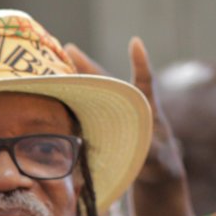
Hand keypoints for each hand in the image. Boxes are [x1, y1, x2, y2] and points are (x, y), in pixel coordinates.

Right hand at [66, 38, 184, 188]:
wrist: (154, 172)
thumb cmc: (161, 162)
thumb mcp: (158, 157)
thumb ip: (151, 152)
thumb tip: (145, 151)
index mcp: (147, 108)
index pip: (144, 80)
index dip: (140, 62)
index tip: (134, 43)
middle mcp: (127, 106)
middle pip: (108, 82)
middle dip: (88, 66)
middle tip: (69, 48)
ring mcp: (113, 116)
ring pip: (94, 95)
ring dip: (77, 81)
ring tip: (56, 67)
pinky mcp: (103, 128)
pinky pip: (85, 114)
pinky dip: (72, 106)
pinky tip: (55, 99)